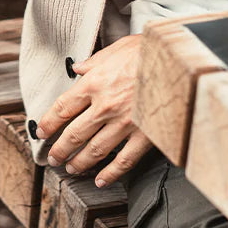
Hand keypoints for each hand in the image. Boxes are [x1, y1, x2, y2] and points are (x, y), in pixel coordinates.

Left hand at [35, 34, 153, 186]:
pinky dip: (110, 174)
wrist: (185, 58)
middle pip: (73, 135)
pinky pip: (123, 161)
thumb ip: (96, 60)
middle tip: (53, 158)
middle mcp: (105, 106)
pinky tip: (100, 181)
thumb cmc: (154, 48)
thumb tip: (77, 68)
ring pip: (93, 151)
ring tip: (71, 168)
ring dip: (79, 163)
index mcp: (96, 83)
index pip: (62, 108)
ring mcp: (125, 124)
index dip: (48, 123)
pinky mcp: (144, 136)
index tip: (41, 132)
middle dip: (60, 149)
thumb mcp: (121, 46)